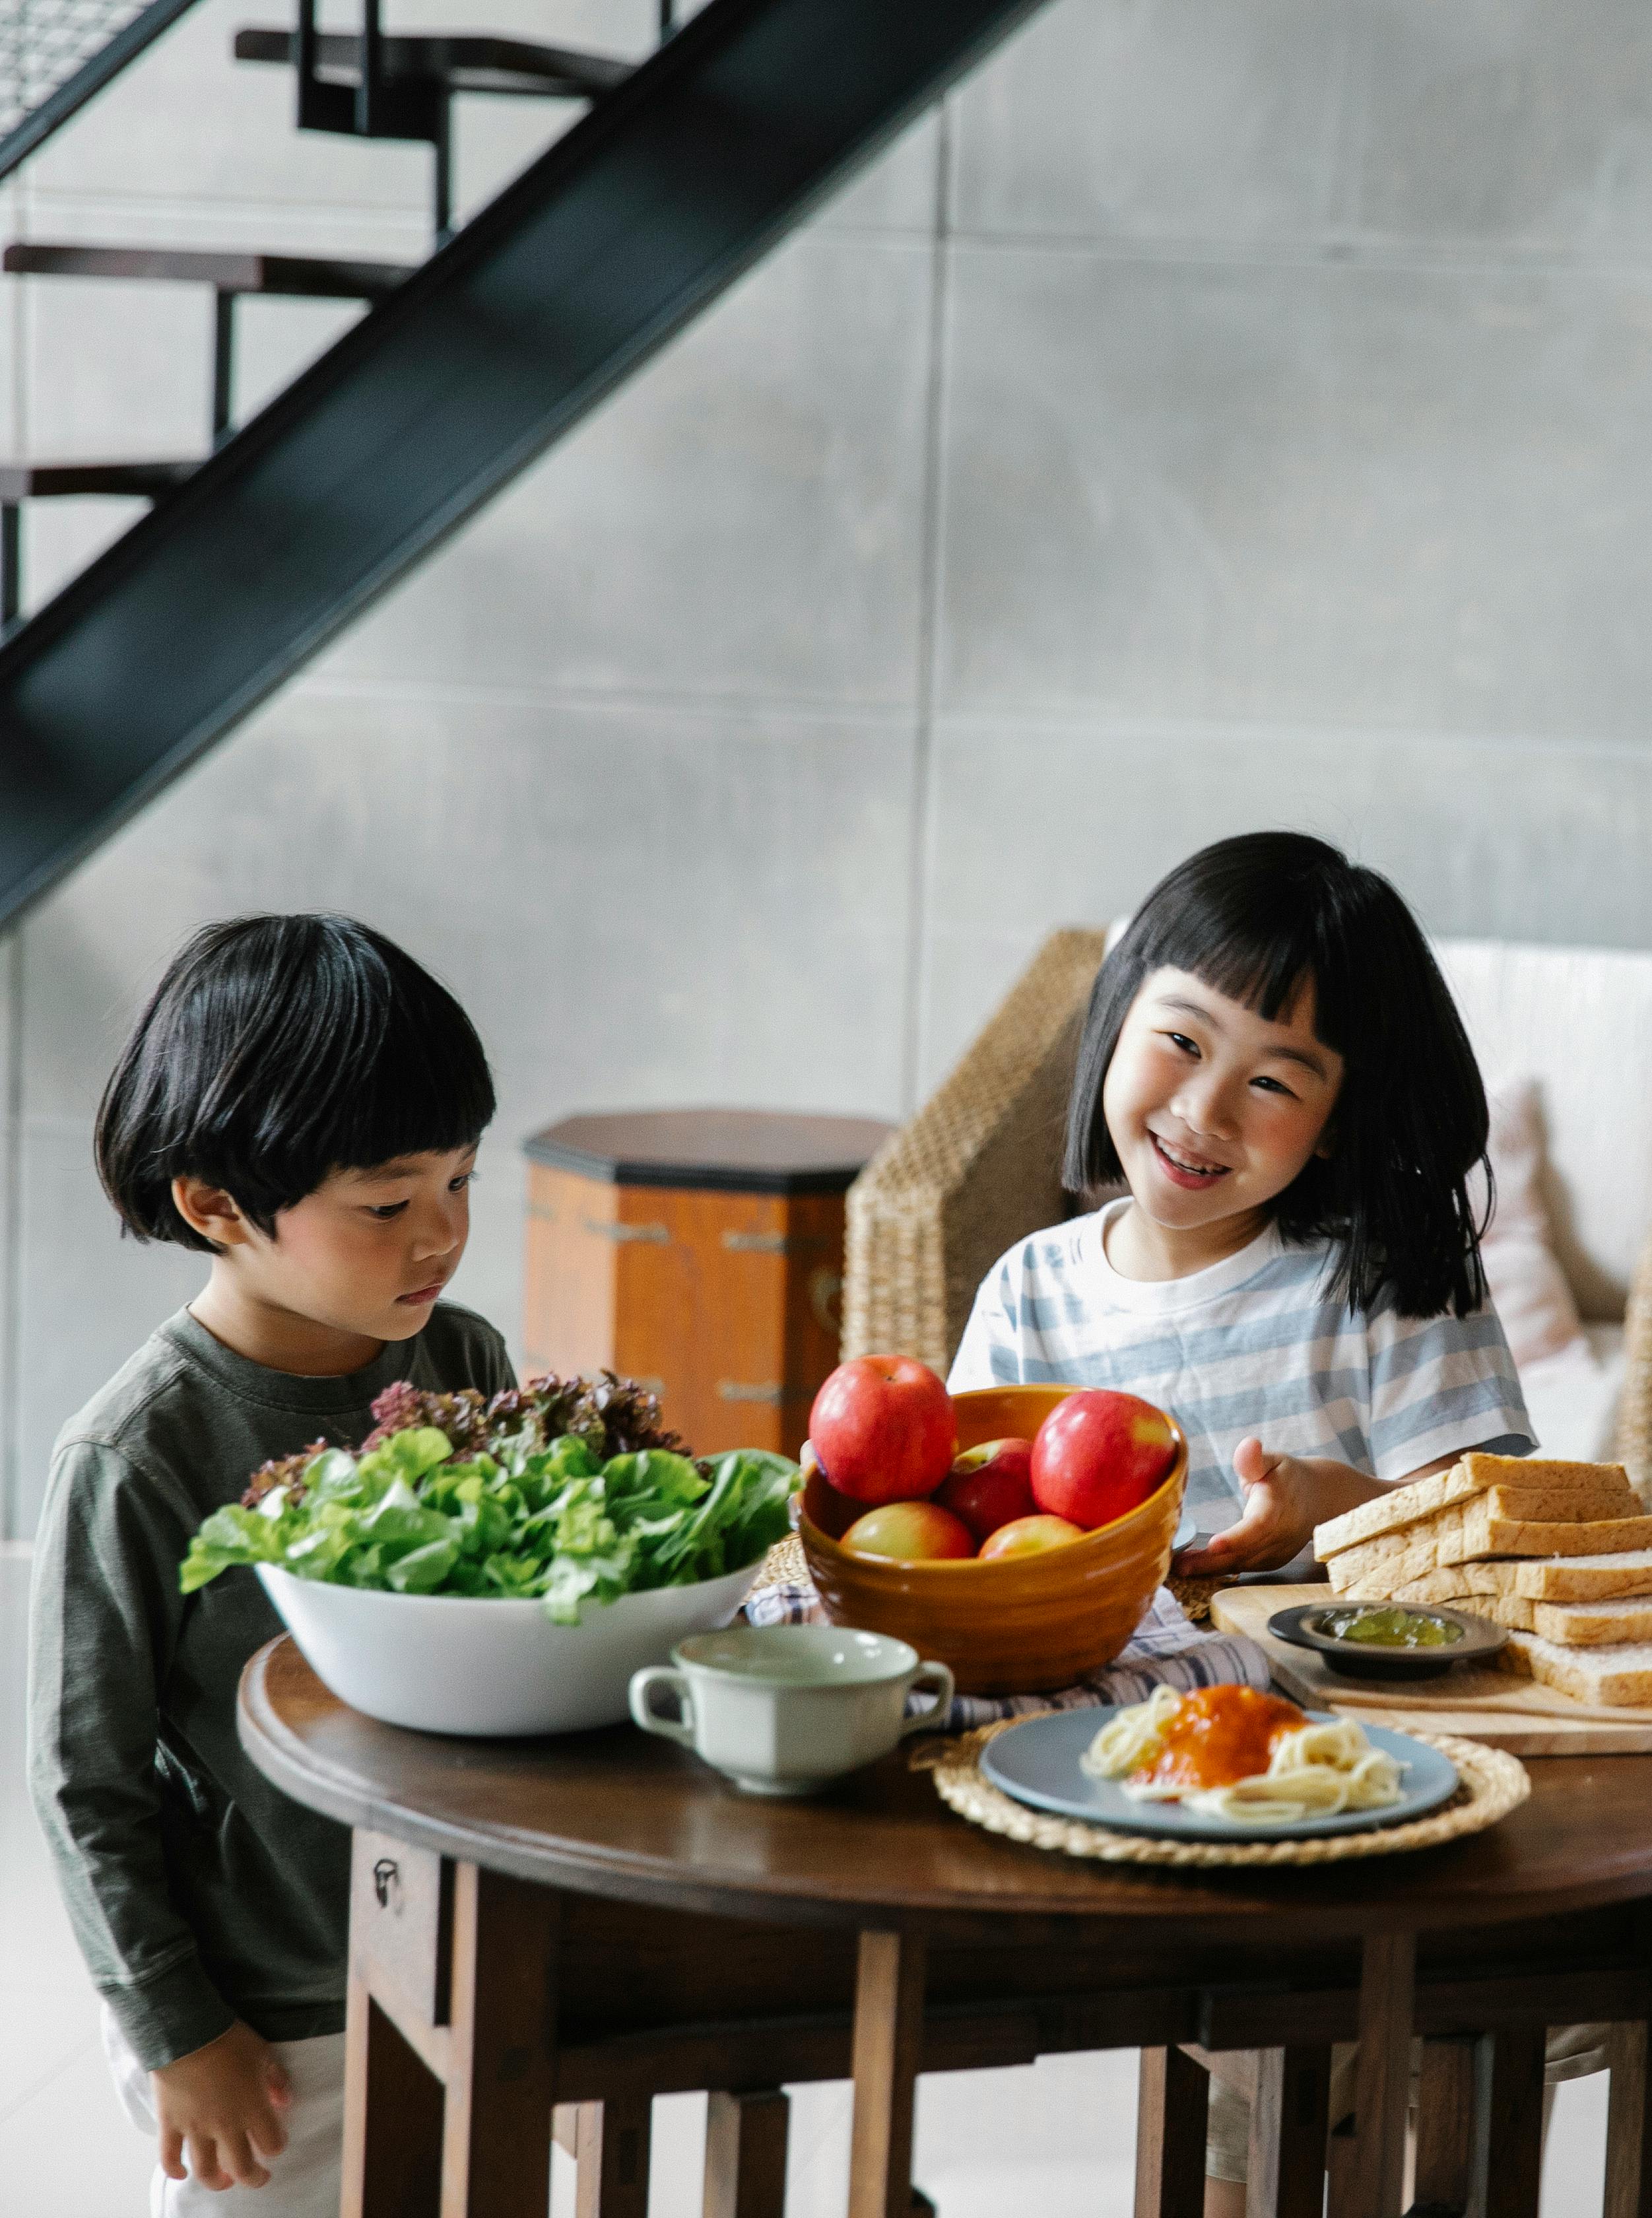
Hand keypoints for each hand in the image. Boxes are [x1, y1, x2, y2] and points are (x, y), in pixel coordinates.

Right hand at [152, 2021, 291, 2190]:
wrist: (187, 2033)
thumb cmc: (229, 2040)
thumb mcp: (262, 2053)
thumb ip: (276, 2080)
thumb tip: (285, 2102)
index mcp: (252, 2109)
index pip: (272, 2143)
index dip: (277, 2145)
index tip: (277, 2141)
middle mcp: (225, 2126)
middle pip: (242, 2167)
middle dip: (253, 2178)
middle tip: (258, 2177)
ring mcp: (196, 2129)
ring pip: (206, 2170)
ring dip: (217, 2181)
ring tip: (224, 2181)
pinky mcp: (171, 2125)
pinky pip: (168, 2157)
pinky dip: (173, 2170)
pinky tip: (181, 2175)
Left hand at [1173, 1438, 1382, 1578]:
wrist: (1318, 1499)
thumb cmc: (1289, 1476)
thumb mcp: (1274, 1461)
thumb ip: (1255, 1459)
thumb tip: (1248, 1445)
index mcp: (1277, 1509)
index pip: (1257, 1527)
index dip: (1236, 1538)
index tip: (1214, 1544)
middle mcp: (1278, 1536)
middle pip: (1243, 1553)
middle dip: (1210, 1561)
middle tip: (1178, 1565)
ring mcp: (1276, 1553)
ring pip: (1240, 1564)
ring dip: (1209, 1569)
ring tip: (1178, 1568)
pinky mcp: (1270, 1562)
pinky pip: (1243, 1568)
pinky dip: (1219, 1570)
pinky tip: (1193, 1569)